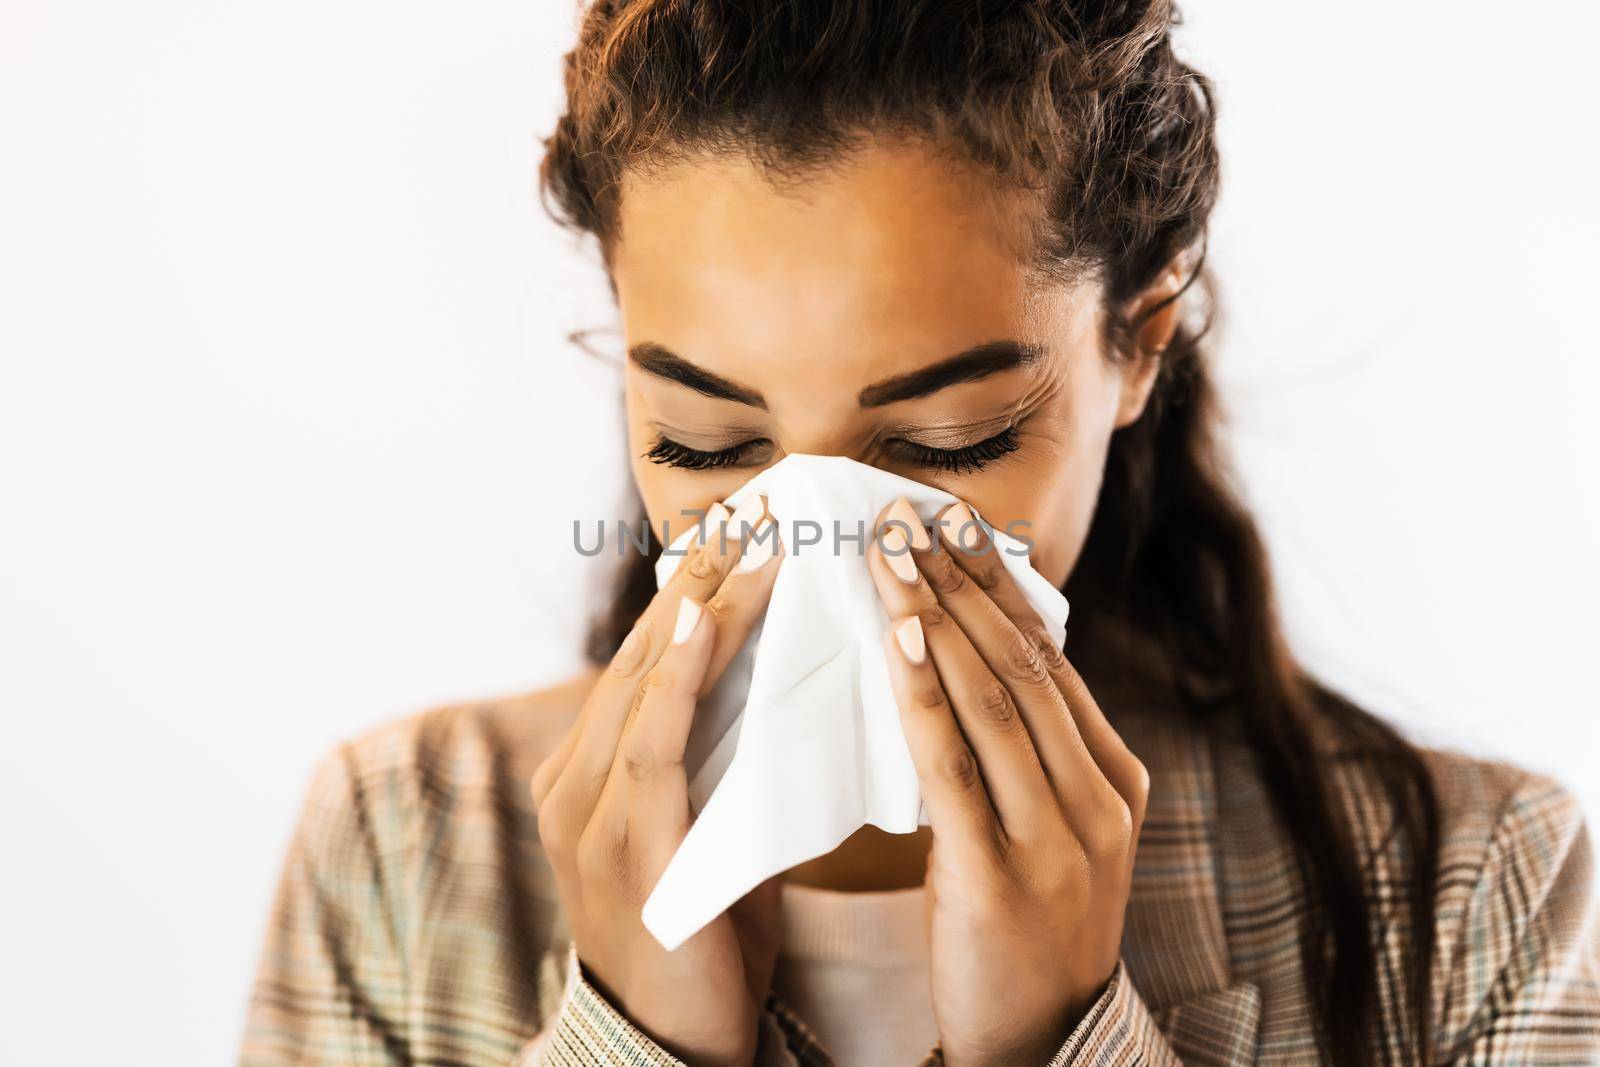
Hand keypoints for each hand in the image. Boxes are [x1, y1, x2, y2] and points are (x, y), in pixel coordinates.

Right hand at [530, 499, 784, 1066]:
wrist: (669, 1047)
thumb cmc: (703, 937)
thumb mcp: (711, 831)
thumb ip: (724, 761)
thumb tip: (785, 686)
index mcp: (596, 770)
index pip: (651, 658)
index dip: (701, 588)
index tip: (753, 526)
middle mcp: (577, 778)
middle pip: (645, 652)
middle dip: (705, 575)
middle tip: (764, 504)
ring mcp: (589, 810)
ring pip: (646, 679)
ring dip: (704, 602)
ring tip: (755, 537)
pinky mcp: (622, 845)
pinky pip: (649, 741)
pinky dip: (675, 672)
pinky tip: (704, 617)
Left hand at [867, 498, 1149, 1066]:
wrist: (1040, 1045)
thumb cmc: (1027, 929)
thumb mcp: (1049, 832)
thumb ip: (1024, 756)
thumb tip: (963, 661)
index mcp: (1116, 781)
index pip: (1050, 660)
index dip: (998, 586)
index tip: (950, 523)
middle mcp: (1098, 799)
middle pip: (1022, 665)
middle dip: (960, 581)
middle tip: (904, 516)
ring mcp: (1059, 839)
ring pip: (993, 700)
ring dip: (937, 616)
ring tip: (889, 554)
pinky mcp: (1002, 876)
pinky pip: (955, 767)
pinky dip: (926, 694)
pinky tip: (900, 638)